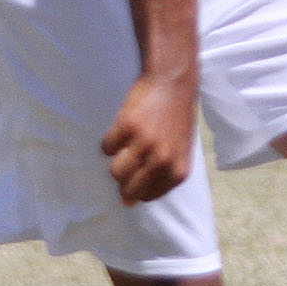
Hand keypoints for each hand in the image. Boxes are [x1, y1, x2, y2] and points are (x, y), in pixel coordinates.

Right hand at [101, 72, 197, 205]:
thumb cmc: (177, 119)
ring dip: (116, 160)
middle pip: (128, 188)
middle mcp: (163, 161)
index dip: (137, 188)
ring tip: (128, 143)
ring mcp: (145, 144)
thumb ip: (161, 177)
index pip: (147, 196)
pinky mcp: (127, 128)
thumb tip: (130, 202)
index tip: (137, 173)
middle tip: (128, 159)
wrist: (174, 83)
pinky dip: (110, 141)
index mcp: (178, 170)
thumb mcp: (180, 152)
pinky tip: (124, 128)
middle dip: (123, 179)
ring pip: (115, 171)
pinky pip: (106, 147)